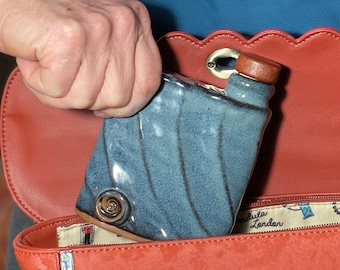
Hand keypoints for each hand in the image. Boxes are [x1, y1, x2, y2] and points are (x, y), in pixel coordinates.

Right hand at [0, 0, 161, 116]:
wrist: (13, 1)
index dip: (128, 105)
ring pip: (86, 98)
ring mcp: (99, 28)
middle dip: (88, 99)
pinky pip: (58, 91)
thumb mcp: (101, 41)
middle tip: (66, 78)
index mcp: (137, 22)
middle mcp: (124, 22)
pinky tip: (36, 58)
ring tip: (48, 64)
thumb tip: (125, 104)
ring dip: (59, 92)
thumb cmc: (53, 25)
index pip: (149, 83)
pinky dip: (40, 84)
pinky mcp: (69, 38)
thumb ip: (121, 68)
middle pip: (119, 98)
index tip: (105, 104)